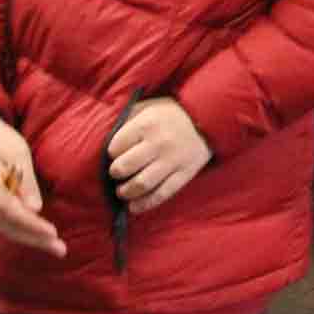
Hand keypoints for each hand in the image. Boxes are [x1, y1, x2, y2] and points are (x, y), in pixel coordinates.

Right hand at [0, 111, 64, 256]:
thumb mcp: (18, 153)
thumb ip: (26, 183)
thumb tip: (35, 210)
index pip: (13, 213)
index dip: (34, 226)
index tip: (53, 235)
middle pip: (8, 228)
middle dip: (36, 240)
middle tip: (61, 250)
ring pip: (5, 229)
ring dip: (29, 237)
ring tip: (55, 246)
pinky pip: (1, 223)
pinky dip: (19, 229)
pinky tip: (38, 235)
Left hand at [108, 98, 211, 213]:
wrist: (209, 116)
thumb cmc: (171, 113)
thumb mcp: (148, 107)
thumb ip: (126, 119)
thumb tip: (104, 137)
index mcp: (147, 124)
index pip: (115, 147)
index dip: (111, 153)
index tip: (114, 154)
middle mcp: (159, 143)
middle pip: (125, 167)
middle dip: (116, 173)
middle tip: (117, 173)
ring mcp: (173, 160)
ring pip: (141, 184)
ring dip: (126, 192)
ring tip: (122, 191)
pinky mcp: (185, 173)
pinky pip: (162, 194)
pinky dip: (145, 204)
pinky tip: (134, 206)